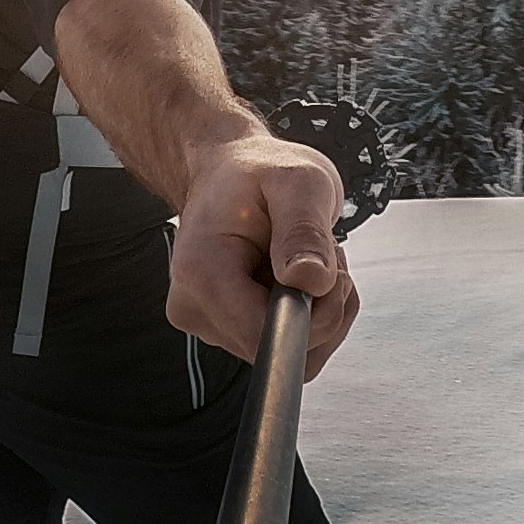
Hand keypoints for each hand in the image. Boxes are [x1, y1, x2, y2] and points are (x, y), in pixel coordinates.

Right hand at [169, 133, 360, 379]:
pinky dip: (314, 317)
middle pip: (280, 347)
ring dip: (321, 309)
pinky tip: (305, 278)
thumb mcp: (296, 181)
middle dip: (322, 305)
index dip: (314, 316)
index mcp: (201, 271)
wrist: (229, 172)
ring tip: (309, 258)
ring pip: (292, 351)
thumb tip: (310, 280)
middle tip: (320, 252)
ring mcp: (210, 323)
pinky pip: (290, 347)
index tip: (326, 275)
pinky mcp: (228, 330)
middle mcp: (196, 306)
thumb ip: (304, 229)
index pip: (265, 336)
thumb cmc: (256, 172)